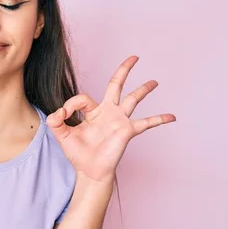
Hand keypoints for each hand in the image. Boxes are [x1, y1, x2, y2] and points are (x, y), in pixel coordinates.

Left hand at [46, 55, 175, 183]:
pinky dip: (159, 119)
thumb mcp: (62, 136)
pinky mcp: (127, 131)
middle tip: (134, 57)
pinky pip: (146, 123)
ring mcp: (119, 120)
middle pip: (116, 85)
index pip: (83, 98)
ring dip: (144, 90)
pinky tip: (172, 116)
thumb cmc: (78, 154)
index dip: (71, 104)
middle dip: (124, 70)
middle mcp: (107, 112)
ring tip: (154, 82)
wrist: (89, 171)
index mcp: (91, 112)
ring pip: (133, 99)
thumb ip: (55, 122)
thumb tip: (58, 111)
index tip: (64, 114)